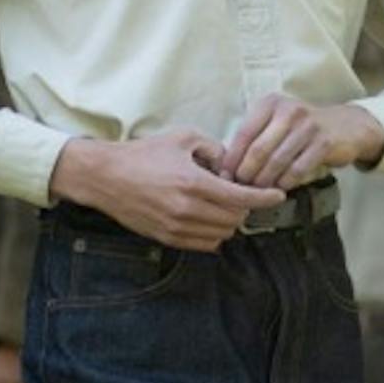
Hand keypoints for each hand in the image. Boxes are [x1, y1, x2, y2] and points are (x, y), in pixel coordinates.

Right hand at [50, 129, 287, 248]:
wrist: (106, 176)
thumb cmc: (143, 154)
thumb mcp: (182, 138)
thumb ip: (213, 148)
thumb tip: (231, 164)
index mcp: (194, 183)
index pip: (241, 197)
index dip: (264, 197)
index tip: (278, 195)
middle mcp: (187, 209)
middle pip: (235, 219)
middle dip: (245, 207)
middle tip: (243, 193)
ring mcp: (176, 227)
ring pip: (221, 235)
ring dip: (230, 222)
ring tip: (224, 205)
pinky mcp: (167, 238)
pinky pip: (203, 244)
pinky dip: (214, 234)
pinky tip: (210, 218)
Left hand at [220, 95, 383, 190]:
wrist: (344, 126)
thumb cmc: (301, 128)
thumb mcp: (276, 121)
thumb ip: (254, 137)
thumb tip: (226, 168)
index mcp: (270, 103)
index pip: (243, 134)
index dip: (232, 159)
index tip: (225, 178)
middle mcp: (288, 110)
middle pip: (258, 150)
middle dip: (246, 174)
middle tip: (241, 189)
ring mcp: (308, 126)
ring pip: (277, 162)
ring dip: (264, 182)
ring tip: (258, 192)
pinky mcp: (323, 142)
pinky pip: (298, 169)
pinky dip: (285, 183)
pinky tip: (280, 189)